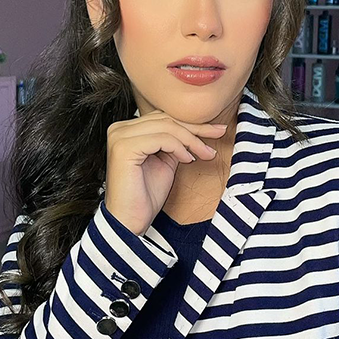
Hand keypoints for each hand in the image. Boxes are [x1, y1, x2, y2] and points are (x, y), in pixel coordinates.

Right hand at [104, 111, 226, 234]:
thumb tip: (199, 130)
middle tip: (219, 133)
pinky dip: (179, 147)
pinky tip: (188, 160)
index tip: (216, 130)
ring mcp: (119, 137)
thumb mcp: (166, 162)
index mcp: (126, 130)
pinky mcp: (124, 147)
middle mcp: (119, 129)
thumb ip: (175, 143)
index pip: (164, 117)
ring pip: (167, 126)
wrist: (130, 221)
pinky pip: (162, 138)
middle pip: (166, 118)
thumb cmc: (146, 196)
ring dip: (192, 139)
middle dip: (196, 128)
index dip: (192, 123)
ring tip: (206, 153)